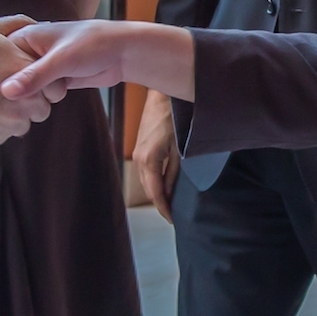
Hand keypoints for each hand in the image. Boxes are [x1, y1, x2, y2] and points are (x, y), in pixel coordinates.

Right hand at [0, 16, 50, 145]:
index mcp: (27, 71)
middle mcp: (25, 100)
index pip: (56, 86)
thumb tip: (39, 26)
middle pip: (42, 107)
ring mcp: (9, 122)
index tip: (26, 76)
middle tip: (4, 86)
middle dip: (30, 99)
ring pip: (23, 122)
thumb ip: (19, 25)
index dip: (43, 81)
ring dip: (12, 113)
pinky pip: (3, 133)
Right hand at [2, 20, 196, 102]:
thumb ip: (33, 77)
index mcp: (25, 36)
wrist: (123, 52)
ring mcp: (42, 66)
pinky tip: (56, 95)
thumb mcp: (60, 60)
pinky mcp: (54, 80)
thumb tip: (6, 92)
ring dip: (38, 94)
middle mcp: (30, 51)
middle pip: (11, 76)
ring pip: (27, 88)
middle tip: (39, 88)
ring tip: (56, 86)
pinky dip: (47, 98)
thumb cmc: (92, 44)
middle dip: (23, 88)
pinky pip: (41, 94)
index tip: (4, 88)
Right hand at [133, 91, 180, 222]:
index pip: (155, 193)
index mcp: (150, 160)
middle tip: (173, 215)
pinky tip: (162, 185)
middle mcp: (139, 158)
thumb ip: (174, 173)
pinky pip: (144, 171)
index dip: (164, 209)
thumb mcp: (180, 150)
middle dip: (160, 203)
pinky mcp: (139, 146)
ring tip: (169, 203)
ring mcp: (137, 152)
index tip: (173, 220)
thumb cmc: (175, 119)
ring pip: (145, 181)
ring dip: (156, 192)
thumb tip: (170, 193)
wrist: (163, 95)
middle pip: (148, 189)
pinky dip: (152, 181)